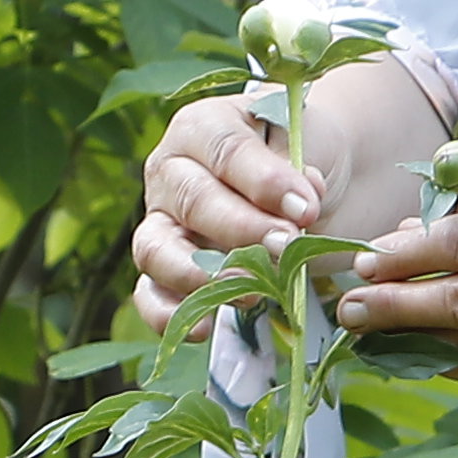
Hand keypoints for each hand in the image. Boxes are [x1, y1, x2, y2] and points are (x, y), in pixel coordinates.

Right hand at [129, 92, 327, 329]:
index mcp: (202, 127)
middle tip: (286, 247)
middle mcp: (170, 172)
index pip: (224, 151)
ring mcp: (161, 222)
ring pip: (157, 248)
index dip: (263, 182)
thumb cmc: (303, 152)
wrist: (305, 189)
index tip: (305, 208)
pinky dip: (168, 314)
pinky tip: (205, 329)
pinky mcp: (162, 268)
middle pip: (194, 201)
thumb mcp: (308, 143)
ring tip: (254, 291)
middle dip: (243, 230)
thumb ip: (299, 169)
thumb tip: (298, 205)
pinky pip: (150, 293)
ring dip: (204, 274)